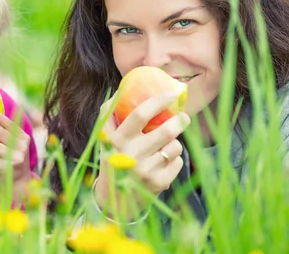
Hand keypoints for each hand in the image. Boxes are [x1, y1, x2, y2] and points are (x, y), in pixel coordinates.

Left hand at [0, 111, 31, 196]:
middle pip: (4, 135)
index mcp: (24, 138)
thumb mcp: (15, 145)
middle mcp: (22, 148)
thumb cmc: (12, 158)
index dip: (2, 119)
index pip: (12, 126)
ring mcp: (15, 159)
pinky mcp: (6, 168)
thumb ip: (6, 133)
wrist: (18, 181)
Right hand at [94, 90, 189, 217]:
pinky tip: (163, 163)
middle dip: (180, 120)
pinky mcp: (159, 184)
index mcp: (117, 140)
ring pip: (174, 146)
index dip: (159, 100)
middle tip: (184, 116)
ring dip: (175, 143)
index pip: (140, 114)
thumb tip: (122, 89)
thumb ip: (109, 113)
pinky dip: (174, 159)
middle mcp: (131, 155)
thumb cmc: (112, 159)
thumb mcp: (104, 138)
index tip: (172, 92)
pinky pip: (178, 162)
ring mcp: (146, 171)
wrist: (114, 200)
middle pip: (166, 130)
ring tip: (166, 146)